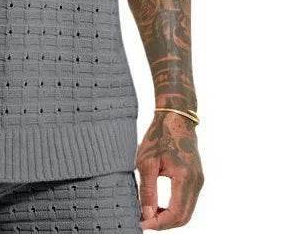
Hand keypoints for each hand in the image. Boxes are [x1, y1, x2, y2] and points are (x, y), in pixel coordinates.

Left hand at [137, 112, 203, 229]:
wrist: (175, 117)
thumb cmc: (159, 136)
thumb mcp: (147, 162)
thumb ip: (148, 190)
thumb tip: (146, 215)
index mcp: (186, 178)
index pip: (176, 214)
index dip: (159, 223)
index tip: (142, 224)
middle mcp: (196, 182)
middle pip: (183, 217)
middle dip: (163, 223)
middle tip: (143, 222)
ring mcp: (198, 181)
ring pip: (186, 211)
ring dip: (168, 217)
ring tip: (148, 215)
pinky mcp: (196, 178)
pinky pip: (187, 201)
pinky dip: (173, 208)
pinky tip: (158, 206)